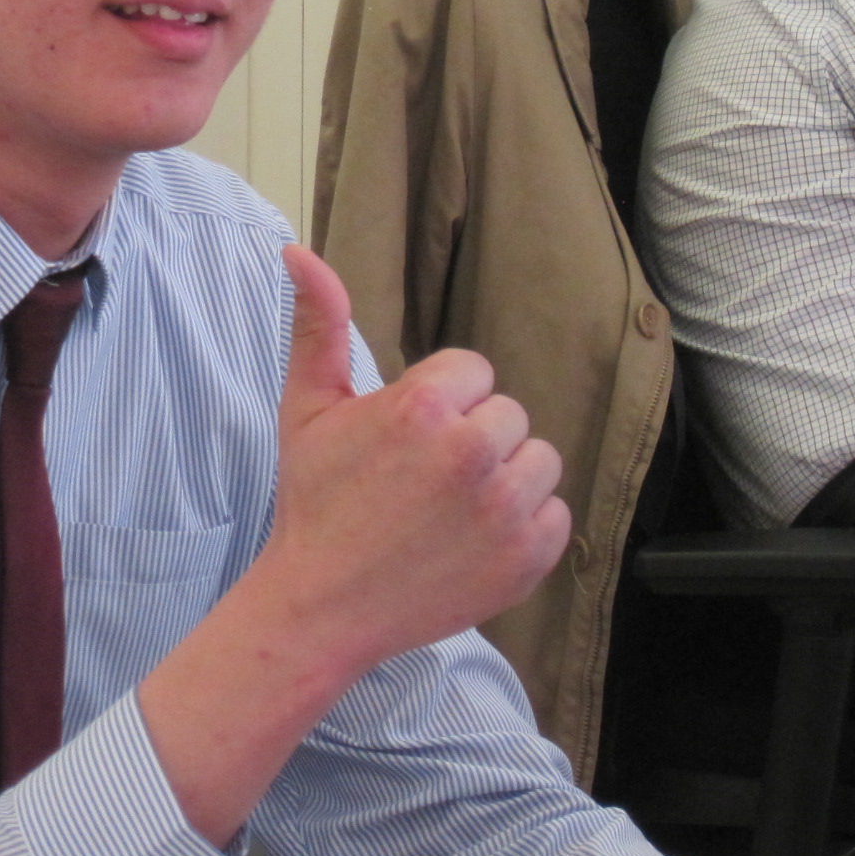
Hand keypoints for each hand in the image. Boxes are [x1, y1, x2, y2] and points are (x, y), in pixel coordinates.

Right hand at [259, 244, 569, 675]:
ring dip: (504, 478)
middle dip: (471, 437)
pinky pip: (556, 514)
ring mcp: (506, 510)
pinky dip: (524, 525)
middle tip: (421, 477)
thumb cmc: (314, 500)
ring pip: (539, 461)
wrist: (323, 604)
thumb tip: (298, 252)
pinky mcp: (529, 558)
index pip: (473, 371)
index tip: (406, 437)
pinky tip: (472, 537)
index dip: (438, 401)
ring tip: (450, 506)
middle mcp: (472, 454)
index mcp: (422, 408)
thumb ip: (318, 324)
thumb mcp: (307, 407)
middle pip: (507, 414)